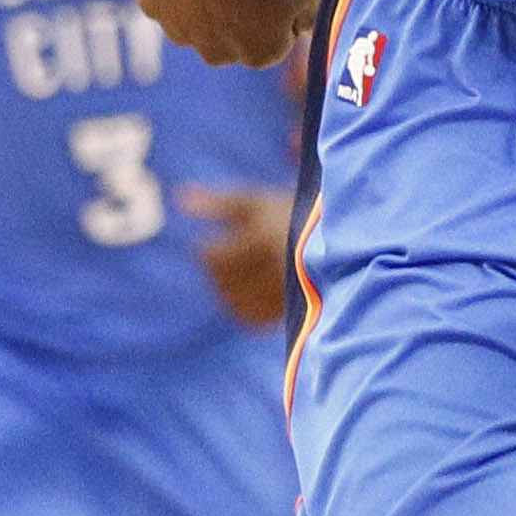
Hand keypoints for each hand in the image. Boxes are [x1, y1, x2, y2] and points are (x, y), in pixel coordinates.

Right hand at [137, 0, 323, 70]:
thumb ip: (307, 8)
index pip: (280, 35)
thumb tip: (299, 23)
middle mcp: (217, 54)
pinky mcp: (151, 4)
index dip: (288, 1)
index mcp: (260, 54)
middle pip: (238, 28)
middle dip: (248, 0)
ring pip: (203, 9)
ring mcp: (180, 31)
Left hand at [180, 185, 293, 329]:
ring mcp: (282, 292)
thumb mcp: (253, 202)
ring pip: (234, 303)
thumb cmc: (287, 213)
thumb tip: (177, 197)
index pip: (211, 257)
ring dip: (226, 291)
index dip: (206, 251)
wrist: (338, 238)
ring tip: (237, 275)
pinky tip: (247, 293)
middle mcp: (272, 268)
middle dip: (216, 271)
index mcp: (261, 240)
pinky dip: (242, 308)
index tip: (212, 245)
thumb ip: (215, 203)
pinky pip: (252, 318)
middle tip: (226, 258)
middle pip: (220, 282)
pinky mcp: (289, 309)